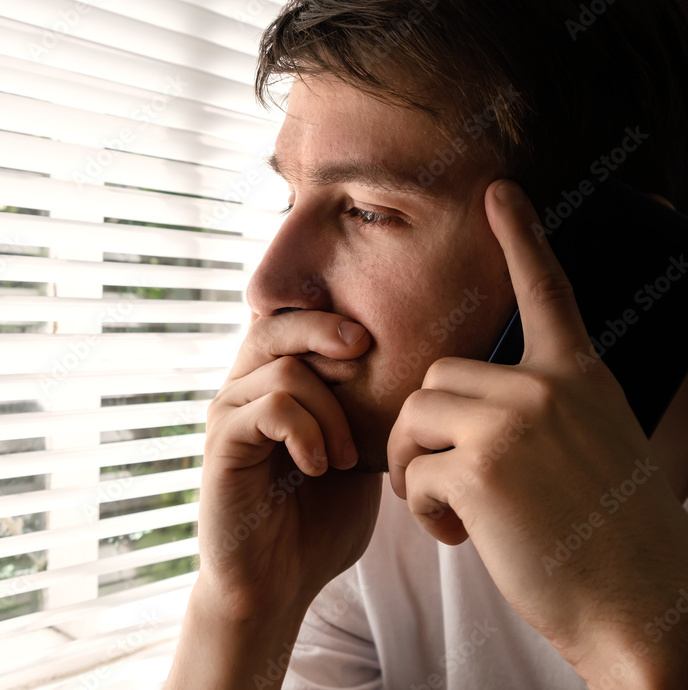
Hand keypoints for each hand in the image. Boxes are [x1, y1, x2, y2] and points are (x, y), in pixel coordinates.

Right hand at [198, 310, 381, 618]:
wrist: (277, 585)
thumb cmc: (317, 524)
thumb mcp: (354, 456)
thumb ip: (361, 412)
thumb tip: (408, 370)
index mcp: (270, 388)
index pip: (287, 322)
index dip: (326, 315)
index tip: (373, 340)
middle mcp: (242, 392)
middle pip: (273, 325)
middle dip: (323, 329)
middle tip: (364, 349)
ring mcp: (228, 417)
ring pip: (282, 371)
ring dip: (330, 410)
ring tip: (347, 458)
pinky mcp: (222, 446)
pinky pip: (270, 409)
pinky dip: (306, 432)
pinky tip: (320, 467)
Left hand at [387, 180, 687, 685]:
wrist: (642, 609)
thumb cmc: (609, 539)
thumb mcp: (593, 449)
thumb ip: (539, 412)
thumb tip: (465, 406)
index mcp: (578, 377)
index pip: (545, 291)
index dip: (521, 238)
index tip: (499, 191)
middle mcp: (546, 388)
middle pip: (438, 378)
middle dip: (426, 431)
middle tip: (446, 481)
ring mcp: (513, 424)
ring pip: (414, 419)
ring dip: (415, 467)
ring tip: (455, 510)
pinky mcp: (479, 469)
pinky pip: (411, 472)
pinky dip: (422, 509)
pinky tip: (461, 535)